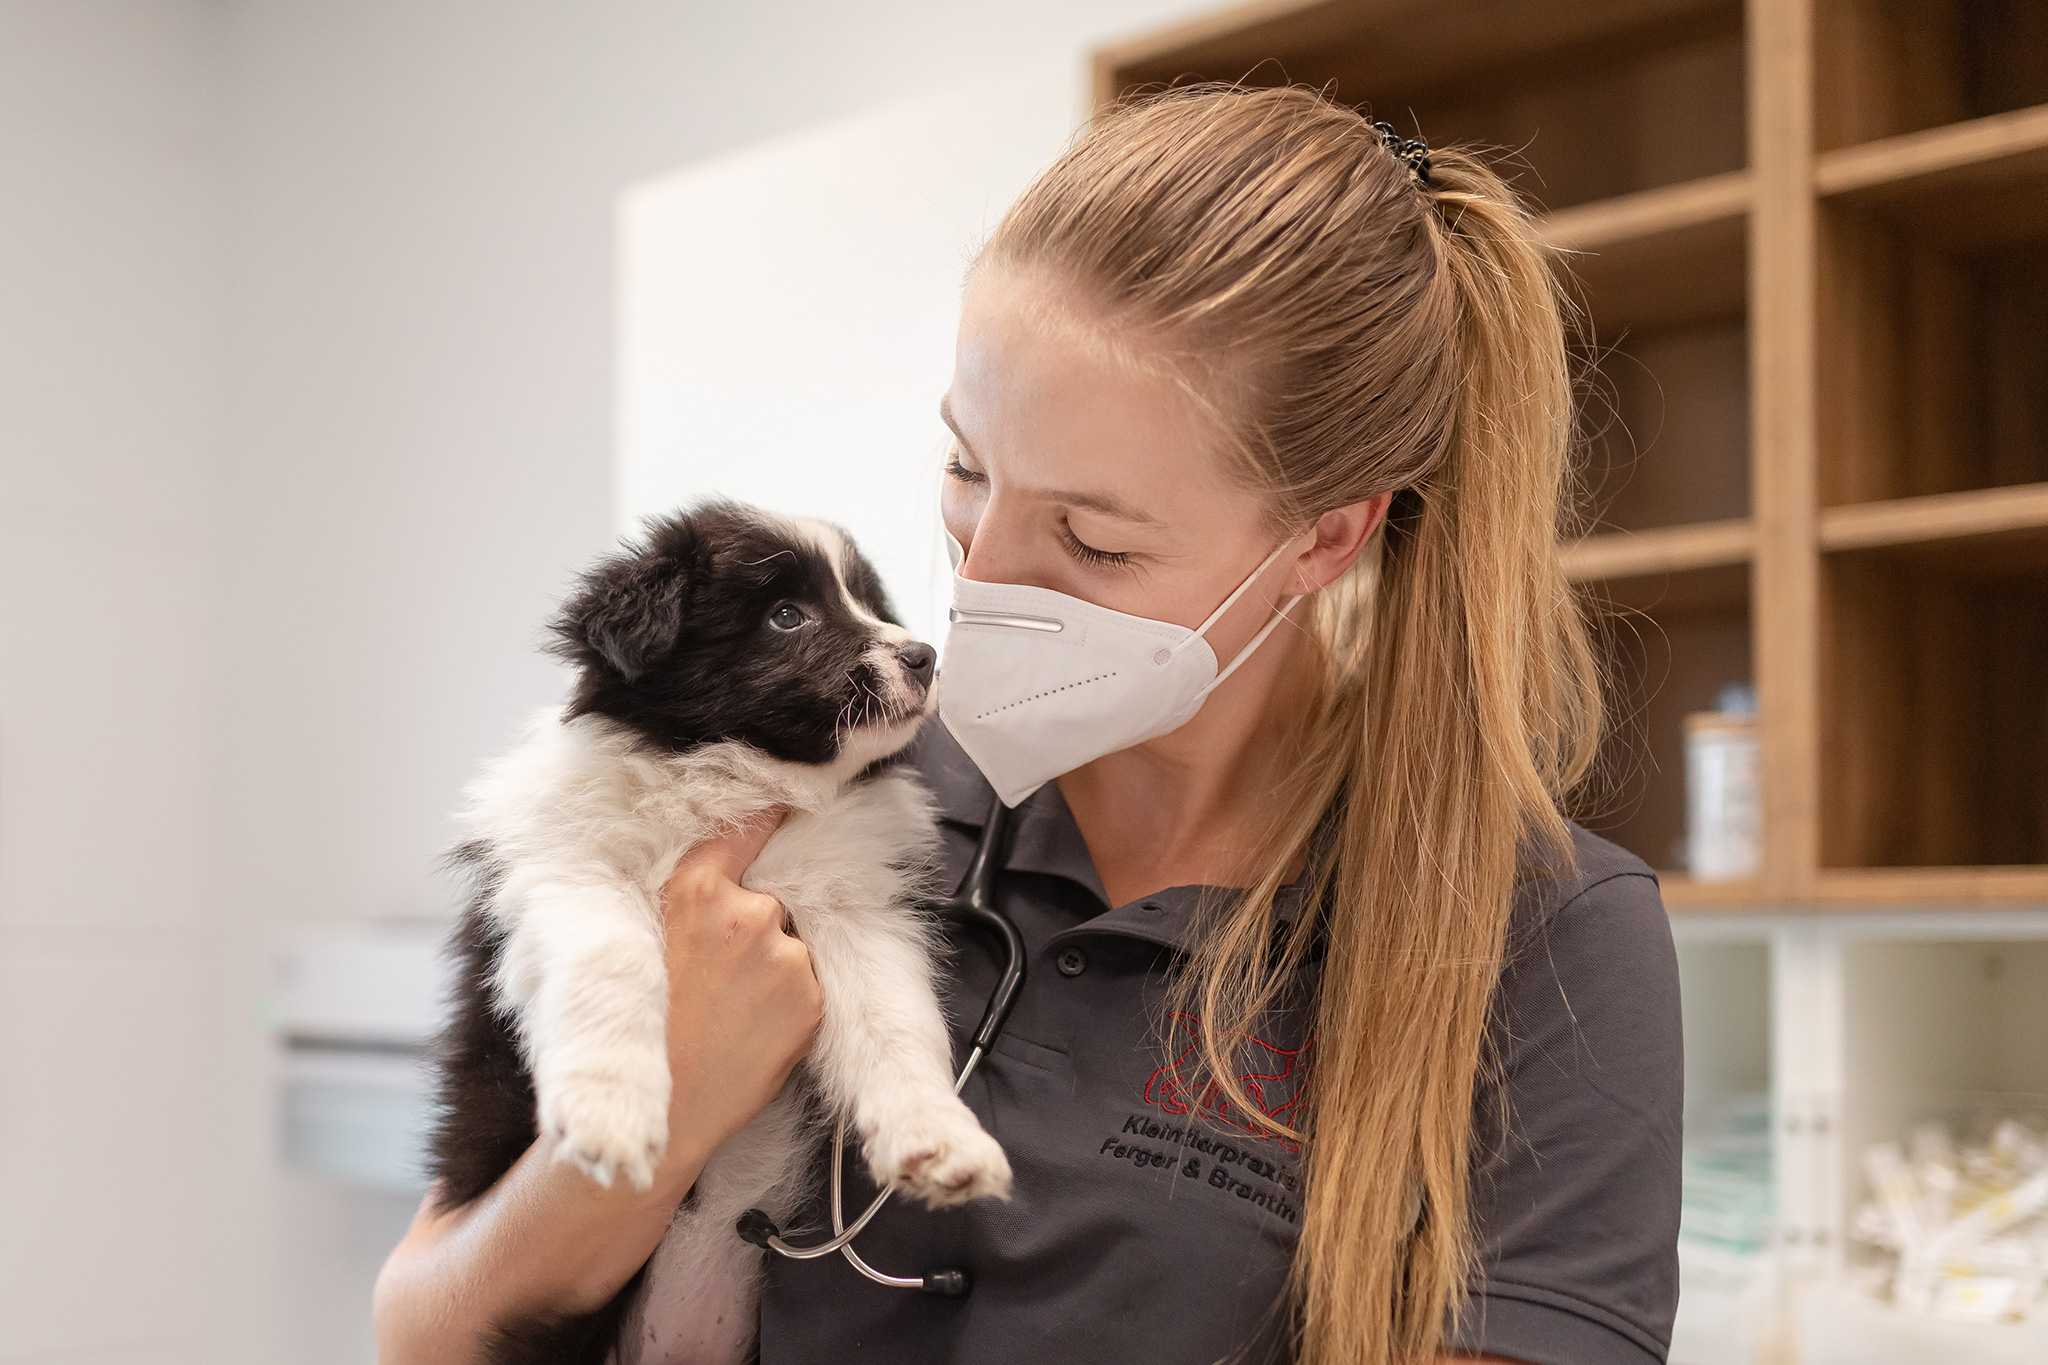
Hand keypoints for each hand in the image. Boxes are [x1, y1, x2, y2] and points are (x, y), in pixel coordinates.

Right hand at [650, 807, 822, 1194]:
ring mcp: (783, 953)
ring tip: (731, 1012)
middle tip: (716, 978)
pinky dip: (789, 1001)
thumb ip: (690, 904)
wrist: (664, 1113)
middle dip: (754, 925)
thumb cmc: (647, 1031)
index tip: (785, 800)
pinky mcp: (810, 994)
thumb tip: (722, 877)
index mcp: (693, 891)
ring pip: (789, 942)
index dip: (768, 815)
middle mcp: (745, 912)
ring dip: (773, 965)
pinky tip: (751, 1030)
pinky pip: (807, 981)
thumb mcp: (646, 947)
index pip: (746, 829)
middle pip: (769, 898)